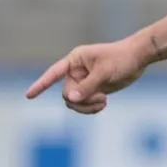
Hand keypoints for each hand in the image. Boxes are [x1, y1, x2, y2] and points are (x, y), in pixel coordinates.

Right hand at [25, 36, 147, 113]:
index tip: (29, 96)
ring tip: (104, 102)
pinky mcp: (92, 90)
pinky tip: (104, 104)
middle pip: (67, 94)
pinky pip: (84, 105)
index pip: (53, 73)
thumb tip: (71, 99)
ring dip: (87, 107)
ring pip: (74, 102)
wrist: (138, 58)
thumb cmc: (121, 59)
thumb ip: (88, 86)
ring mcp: (84, 81)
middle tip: (101, 98)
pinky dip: (91, 108)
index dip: (41, 84)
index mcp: (75, 60)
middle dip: (82, 100)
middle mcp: (76, 71)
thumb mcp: (105, 72)